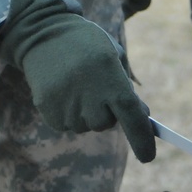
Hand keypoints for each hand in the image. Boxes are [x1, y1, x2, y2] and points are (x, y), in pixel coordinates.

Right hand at [0, 0, 156, 161]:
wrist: (43, 34)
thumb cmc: (87, 46)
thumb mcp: (113, 58)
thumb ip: (128, 89)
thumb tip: (142, 118)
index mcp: (110, 77)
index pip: (132, 117)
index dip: (142, 139)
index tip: (148, 157)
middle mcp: (89, 93)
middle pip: (106, 124)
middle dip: (105, 113)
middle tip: (94, 88)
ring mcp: (66, 103)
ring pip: (85, 126)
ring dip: (85, 113)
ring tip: (75, 85)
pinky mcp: (49, 111)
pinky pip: (67, 126)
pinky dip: (68, 113)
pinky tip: (62, 91)